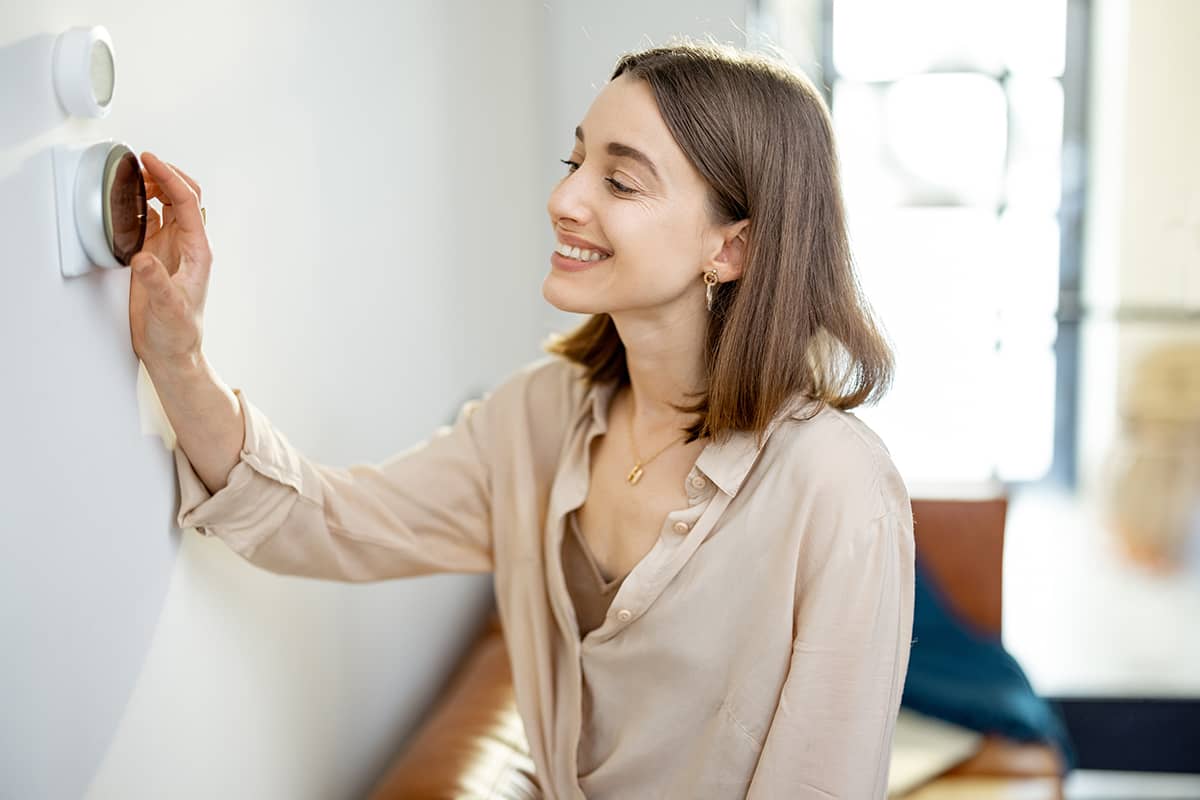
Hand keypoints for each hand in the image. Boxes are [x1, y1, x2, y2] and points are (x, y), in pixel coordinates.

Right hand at [128, 152, 211, 367]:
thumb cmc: (177, 332)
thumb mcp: (167, 306)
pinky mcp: (157, 256)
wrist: (172, 351)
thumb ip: (155, 281)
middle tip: (140, 161)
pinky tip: (128, 201)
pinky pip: (153, 221)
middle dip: (165, 174)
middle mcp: (188, 245)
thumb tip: (143, 257)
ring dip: (155, 187)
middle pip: (184, 196)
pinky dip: (143, 205)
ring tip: (133, 175)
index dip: (169, 177)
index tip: (149, 159)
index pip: (187, 202)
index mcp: (198, 250)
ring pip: (169, 206)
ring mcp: (173, 249)